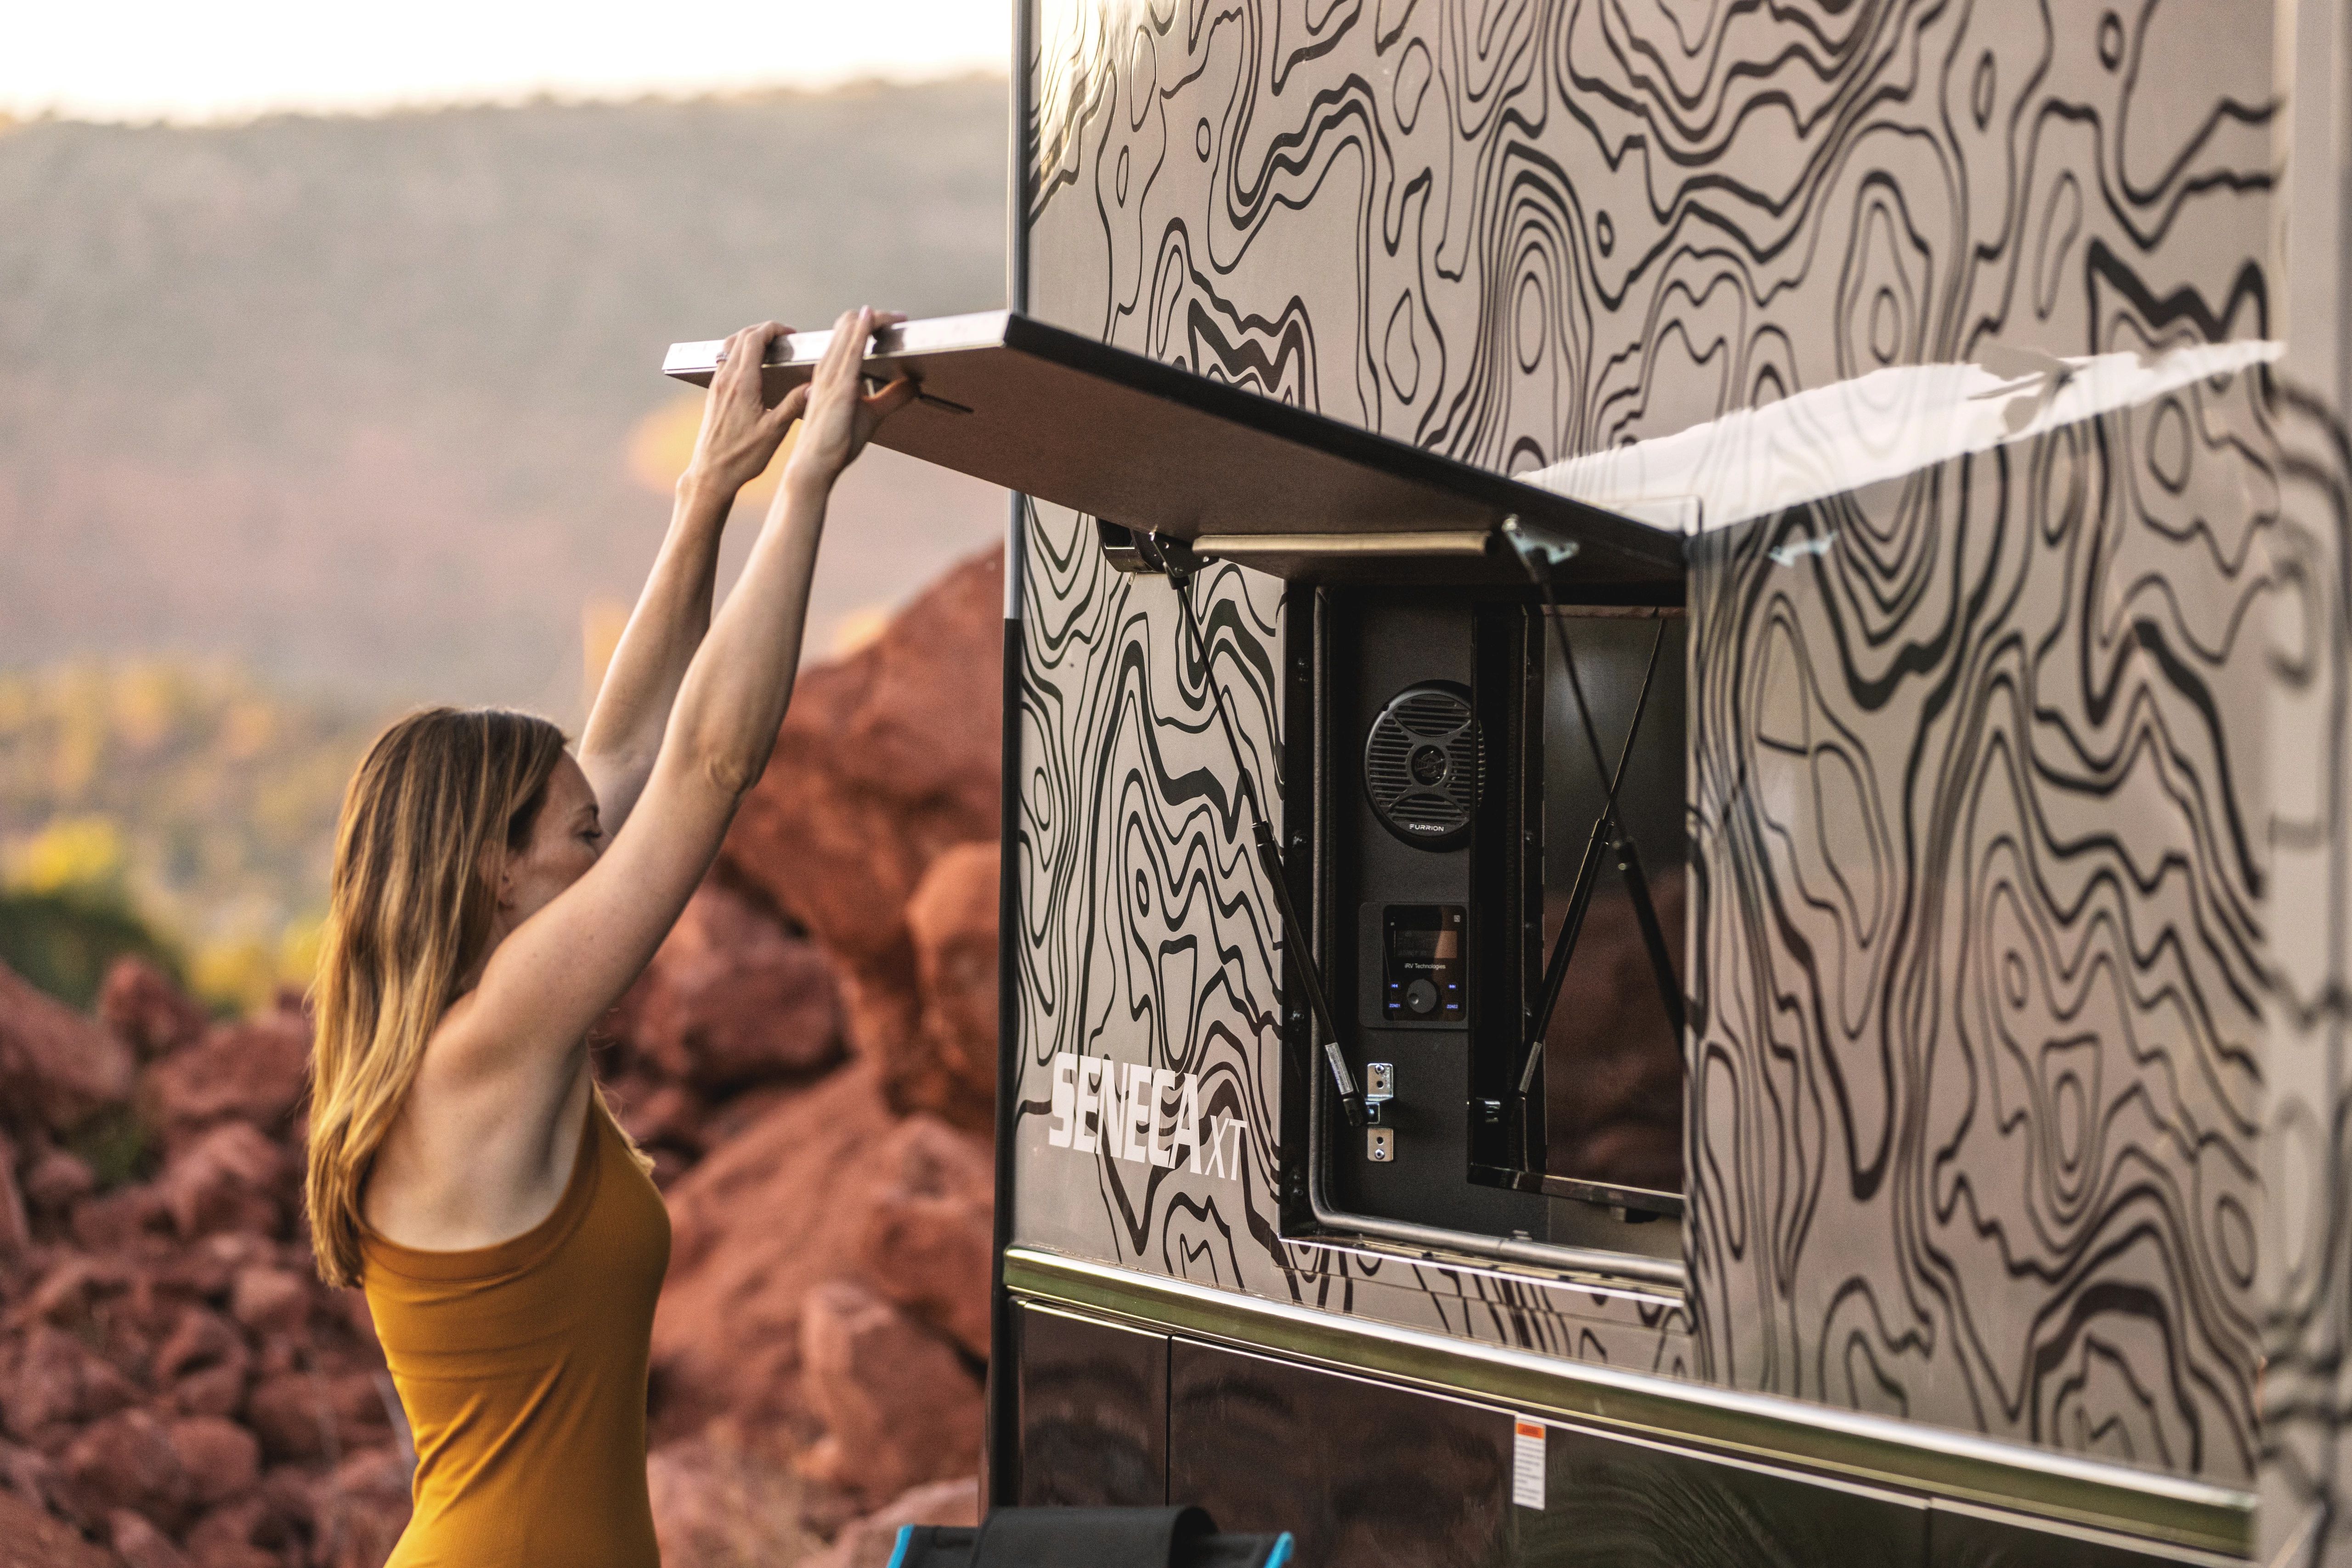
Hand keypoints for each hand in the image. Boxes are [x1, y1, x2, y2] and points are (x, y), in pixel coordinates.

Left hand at [681, 321, 807, 498]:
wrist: (712, 473)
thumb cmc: (743, 456)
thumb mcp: (775, 432)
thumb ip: (794, 405)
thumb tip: (814, 386)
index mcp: (743, 384)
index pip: (755, 339)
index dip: (773, 329)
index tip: (790, 334)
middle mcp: (726, 379)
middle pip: (741, 337)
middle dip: (763, 331)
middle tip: (783, 338)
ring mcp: (717, 386)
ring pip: (730, 347)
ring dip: (749, 339)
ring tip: (768, 347)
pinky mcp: (713, 395)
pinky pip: (724, 361)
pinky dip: (738, 353)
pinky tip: (751, 367)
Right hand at [782, 307, 917, 492]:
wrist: (816, 464)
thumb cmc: (835, 441)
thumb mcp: (871, 414)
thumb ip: (892, 397)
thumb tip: (914, 383)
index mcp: (832, 372)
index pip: (847, 333)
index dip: (870, 322)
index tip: (894, 323)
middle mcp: (828, 368)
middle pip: (848, 325)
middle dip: (877, 317)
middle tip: (902, 318)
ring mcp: (831, 376)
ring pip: (848, 331)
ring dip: (874, 319)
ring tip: (897, 318)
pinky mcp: (840, 388)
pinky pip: (851, 352)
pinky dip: (862, 332)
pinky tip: (871, 318)